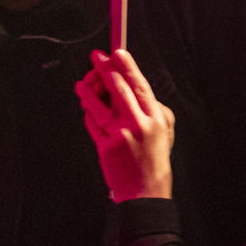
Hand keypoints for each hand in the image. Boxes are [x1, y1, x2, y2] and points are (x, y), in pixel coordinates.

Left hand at [75, 48, 174, 201]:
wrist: (146, 193)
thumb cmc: (153, 161)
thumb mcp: (164, 133)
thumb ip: (153, 110)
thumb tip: (135, 89)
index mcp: (155, 118)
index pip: (139, 85)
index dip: (127, 66)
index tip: (117, 51)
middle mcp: (138, 124)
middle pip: (118, 89)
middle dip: (104, 69)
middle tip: (96, 57)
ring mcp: (120, 135)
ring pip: (99, 105)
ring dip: (87, 91)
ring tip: (80, 84)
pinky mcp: (105, 147)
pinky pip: (92, 124)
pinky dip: (88, 113)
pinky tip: (85, 106)